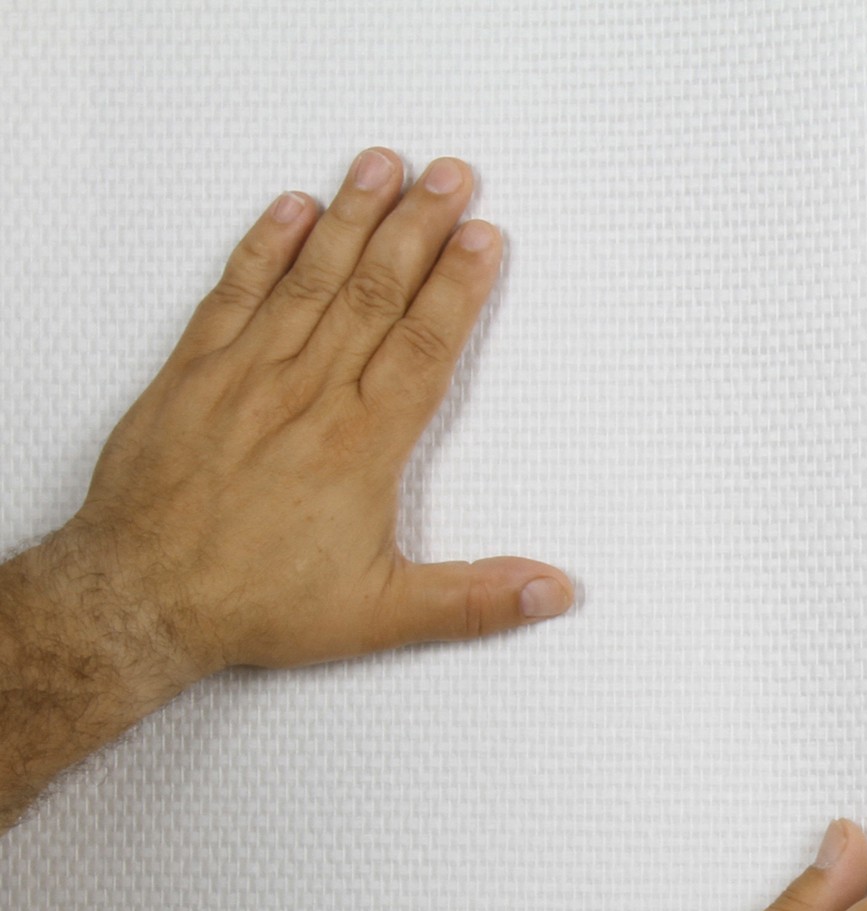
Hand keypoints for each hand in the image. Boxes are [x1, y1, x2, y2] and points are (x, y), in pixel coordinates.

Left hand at [59, 146, 571, 683]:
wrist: (140, 598)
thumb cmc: (257, 604)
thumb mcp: (381, 618)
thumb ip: (475, 601)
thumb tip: (553, 590)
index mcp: (360, 447)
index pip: (423, 345)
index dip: (458, 286)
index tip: (483, 237)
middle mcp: (308, 397)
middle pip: (376, 293)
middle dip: (418, 227)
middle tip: (451, 175)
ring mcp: (246, 376)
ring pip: (311, 279)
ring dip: (352, 216)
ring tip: (384, 165)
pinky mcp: (193, 373)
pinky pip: (234, 292)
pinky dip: (262, 245)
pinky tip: (290, 208)